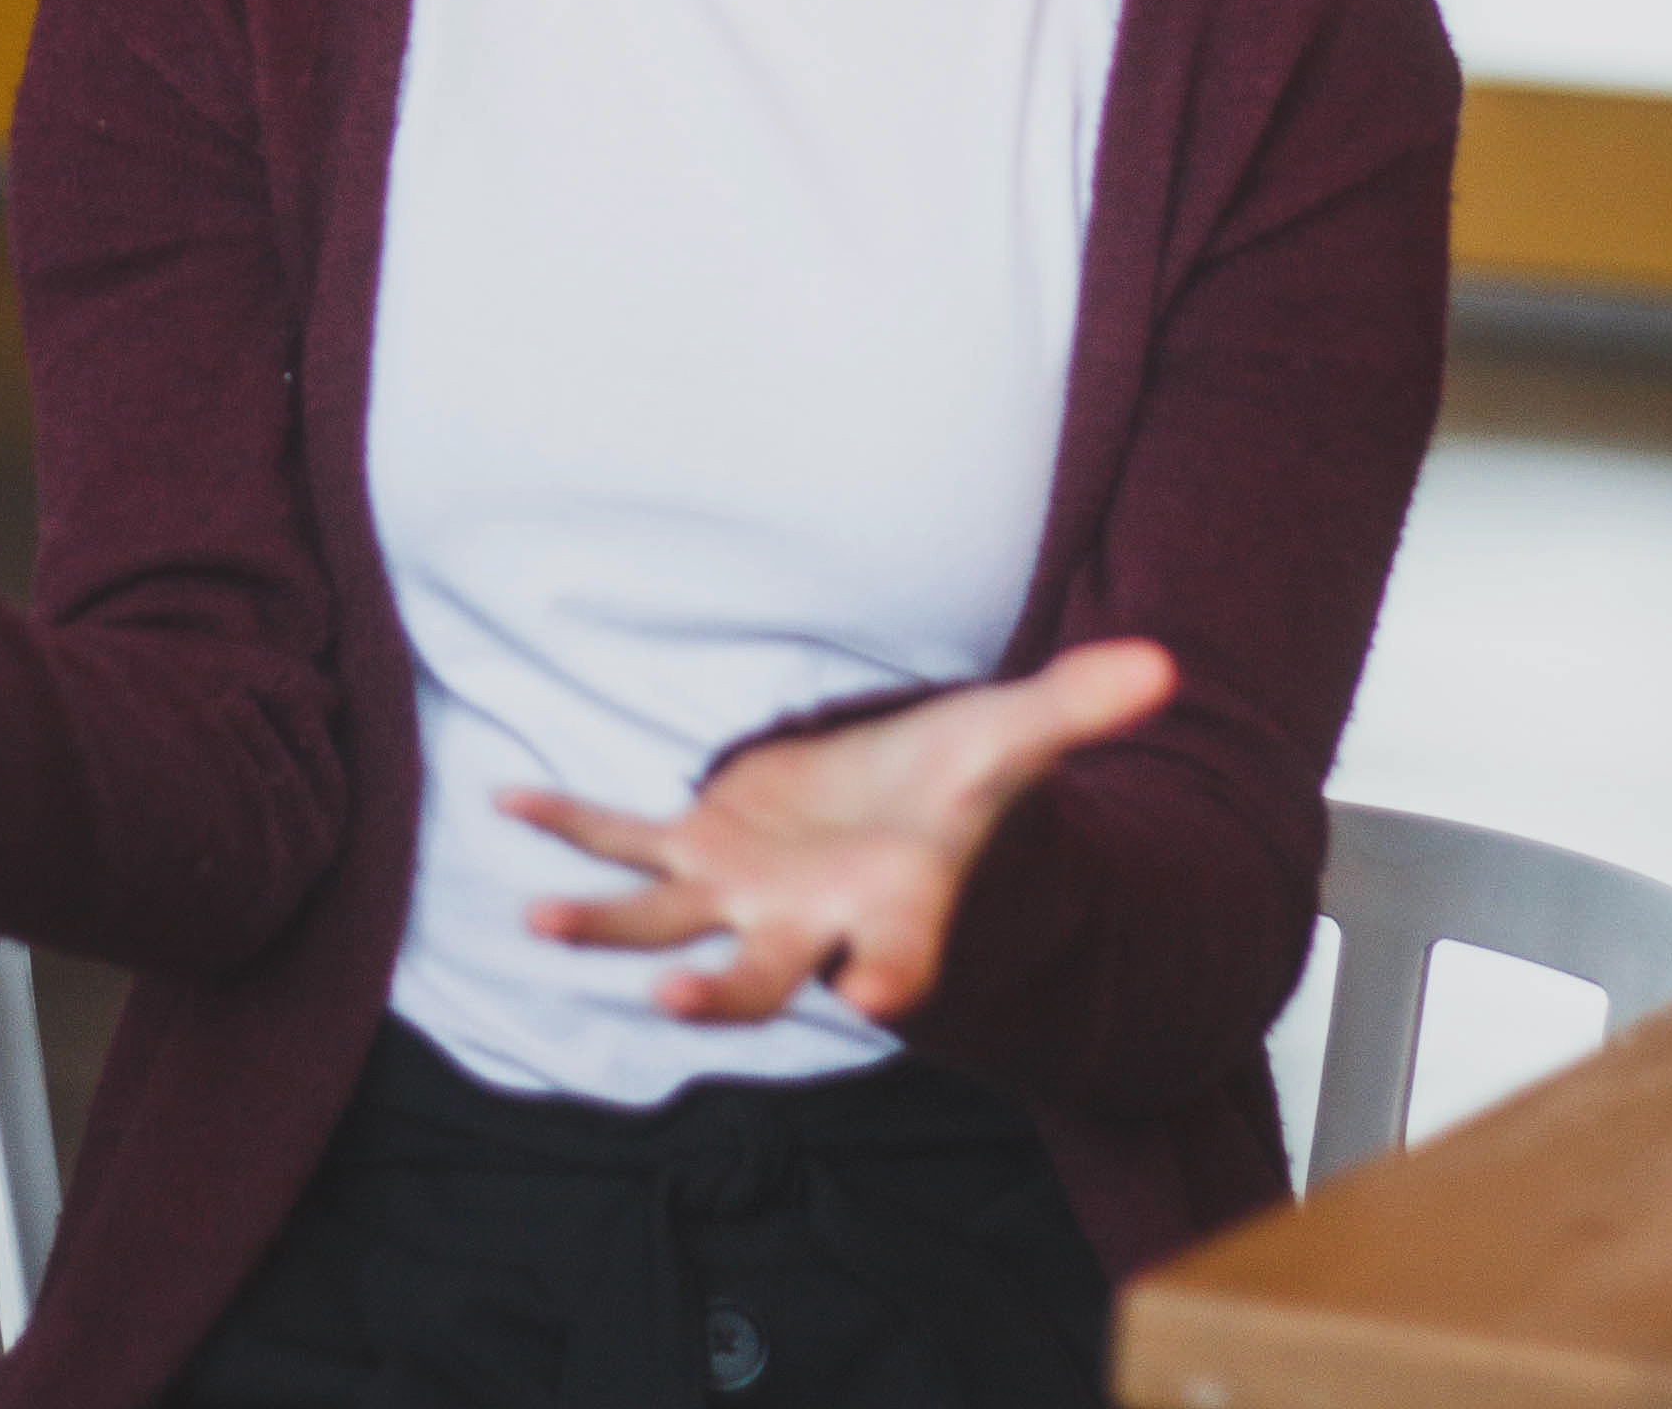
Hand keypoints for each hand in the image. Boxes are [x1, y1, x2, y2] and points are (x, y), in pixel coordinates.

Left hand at [499, 638, 1174, 1026]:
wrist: (900, 813)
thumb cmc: (957, 788)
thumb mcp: (1013, 739)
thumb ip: (1075, 707)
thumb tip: (1160, 662)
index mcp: (895, 910)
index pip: (900, 961)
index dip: (886, 980)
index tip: (872, 999)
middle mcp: (810, 924)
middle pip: (763, 978)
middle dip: (719, 995)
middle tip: (674, 1008)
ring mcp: (745, 897)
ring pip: (667, 928)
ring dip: (605, 929)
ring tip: (542, 922)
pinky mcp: (700, 853)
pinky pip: (627, 847)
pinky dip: (571, 829)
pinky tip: (511, 807)